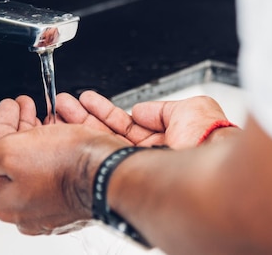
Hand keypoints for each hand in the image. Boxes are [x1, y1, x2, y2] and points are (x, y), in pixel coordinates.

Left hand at [0, 95, 125, 234]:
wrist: (111, 173)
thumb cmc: (66, 166)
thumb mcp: (9, 151)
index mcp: (9, 201)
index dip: (2, 125)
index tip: (9, 107)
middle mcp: (31, 209)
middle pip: (20, 160)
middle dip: (23, 127)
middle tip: (26, 106)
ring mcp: (58, 204)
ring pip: (45, 160)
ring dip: (44, 132)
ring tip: (50, 111)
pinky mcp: (80, 195)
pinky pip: (66, 166)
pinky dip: (65, 144)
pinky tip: (69, 128)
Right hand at [56, 90, 239, 148]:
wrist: (211, 155)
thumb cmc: (209, 134)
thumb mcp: (188, 107)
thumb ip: (160, 109)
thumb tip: (139, 108)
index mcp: (164, 138)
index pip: (127, 123)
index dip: (106, 111)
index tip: (87, 100)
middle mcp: (147, 154)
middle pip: (108, 133)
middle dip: (85, 116)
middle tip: (63, 104)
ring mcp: (137, 164)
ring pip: (102, 142)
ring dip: (79, 124)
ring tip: (61, 109)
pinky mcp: (128, 170)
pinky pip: (103, 153)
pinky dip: (85, 137)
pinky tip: (71, 126)